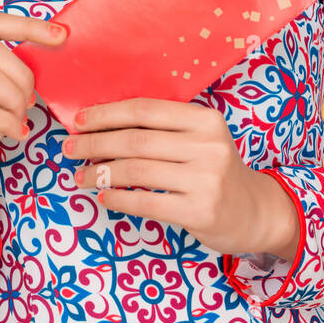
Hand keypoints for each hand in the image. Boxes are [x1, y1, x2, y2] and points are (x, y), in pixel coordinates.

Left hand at [61, 96, 291, 257]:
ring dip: (99, 173)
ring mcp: (206, 179)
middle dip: (94, 143)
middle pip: (136, 140)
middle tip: (68, 148)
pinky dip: (117, 198)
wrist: (255, 212)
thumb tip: (101, 124)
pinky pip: (145, 201)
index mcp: (205, 120)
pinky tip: (103, 197)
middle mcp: (208, 146)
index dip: (107, 114)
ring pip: (136, 171)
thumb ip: (164, 129)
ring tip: (79, 176)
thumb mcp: (201, 139)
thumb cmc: (216, 171)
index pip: (145, 110)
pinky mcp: (200, 211)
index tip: (79, 121)